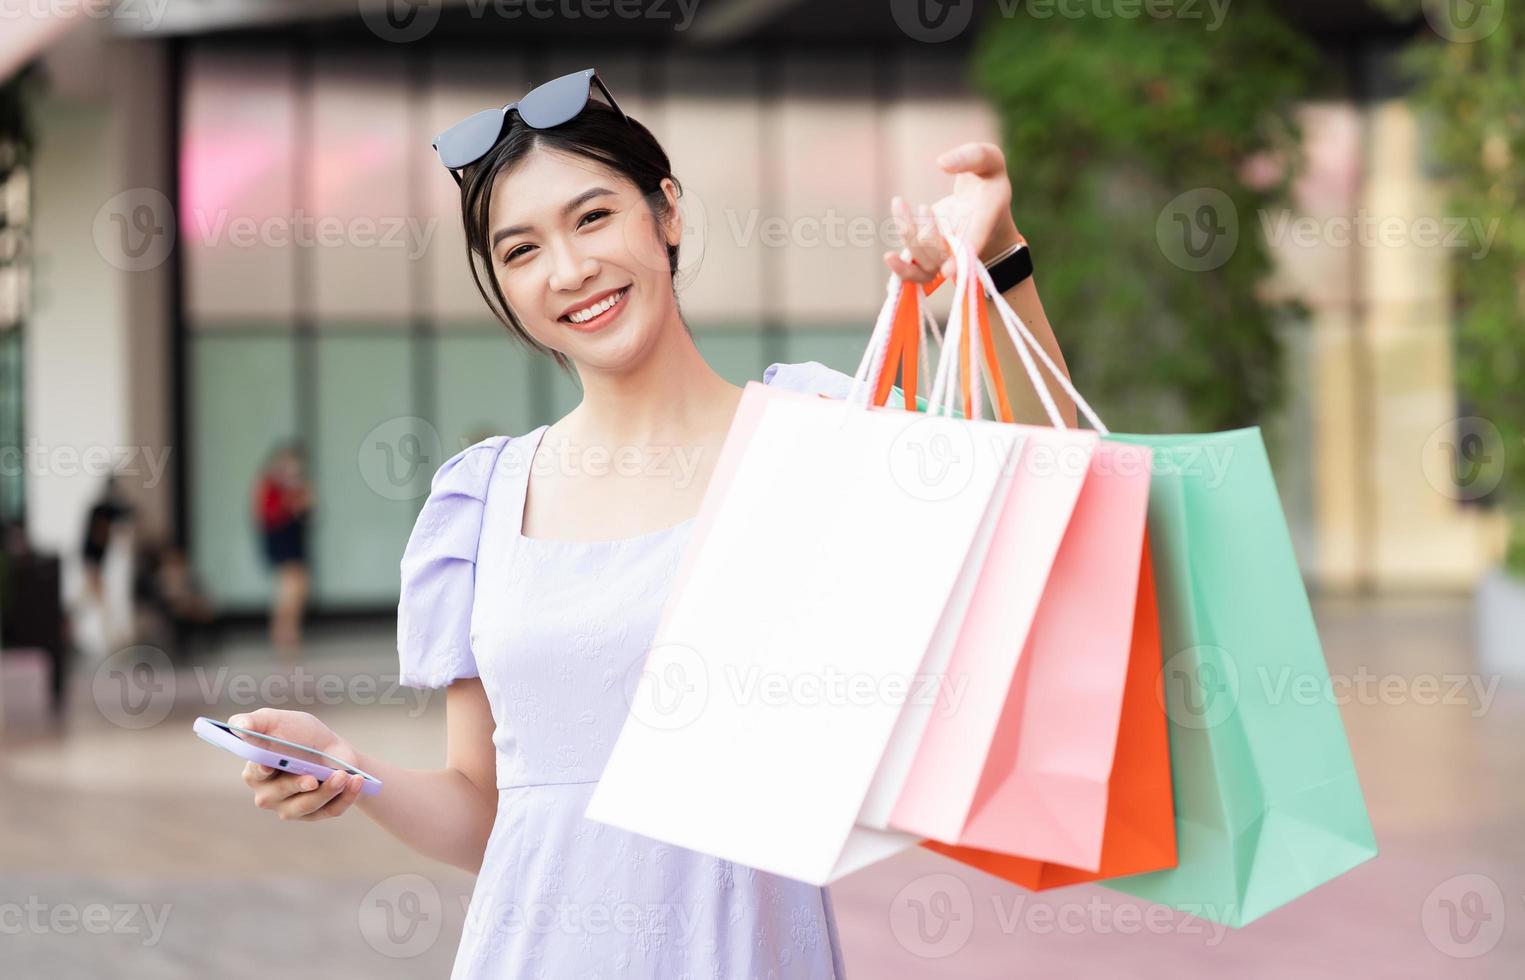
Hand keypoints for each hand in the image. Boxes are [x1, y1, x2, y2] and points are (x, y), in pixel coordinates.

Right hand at [232, 707, 364, 821]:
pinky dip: (345, 797)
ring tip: (343, 776)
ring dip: (326, 791)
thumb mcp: (277, 721)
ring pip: (305, 806)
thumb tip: (238, 726)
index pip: (254, 774)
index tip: (269, 766)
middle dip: (298, 784)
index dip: (261, 771)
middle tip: (314, 777)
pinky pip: (329, 811)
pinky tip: (356, 782)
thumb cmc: (300, 735)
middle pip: (278, 795)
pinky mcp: (315, 814)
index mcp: (255, 772)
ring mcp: (290, 807)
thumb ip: (255, 722)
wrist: (332, 750)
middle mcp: (268, 795)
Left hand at [883, 142, 1022, 284]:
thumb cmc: (987, 179)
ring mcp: (948, 254)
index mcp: (986, 219)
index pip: (977, 240)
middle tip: (923, 205)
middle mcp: (968, 244)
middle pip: (944, 255)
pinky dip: (902, 270)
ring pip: (926, 262)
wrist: (984, 205)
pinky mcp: (931, 256)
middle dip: (927, 235)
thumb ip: (973, 156)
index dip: (964, 257)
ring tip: (899, 202)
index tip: (949, 270)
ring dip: (909, 236)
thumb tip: (942, 163)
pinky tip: (889, 257)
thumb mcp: (989, 160)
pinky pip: (916, 273)